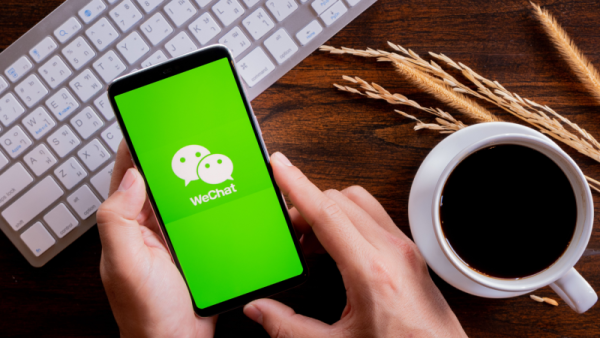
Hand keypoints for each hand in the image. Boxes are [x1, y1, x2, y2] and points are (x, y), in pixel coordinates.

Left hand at [96, 141, 216, 337]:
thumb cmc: (146, 312)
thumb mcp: (125, 265)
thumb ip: (119, 220)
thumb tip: (133, 175)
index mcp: (128, 223)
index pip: (128, 173)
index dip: (137, 145)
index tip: (153, 120)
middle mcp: (150, 225)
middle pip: (162, 178)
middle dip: (176, 155)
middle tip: (194, 132)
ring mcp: (175, 234)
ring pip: (187, 194)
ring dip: (200, 176)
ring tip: (215, 155)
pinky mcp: (198, 244)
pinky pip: (207, 214)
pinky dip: (218, 200)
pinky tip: (230, 191)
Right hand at [243, 152, 466, 337]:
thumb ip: (290, 328)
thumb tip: (259, 310)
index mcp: (371, 271)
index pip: (326, 213)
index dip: (297, 185)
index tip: (279, 165)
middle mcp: (392, 250)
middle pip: (340, 201)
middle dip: (307, 205)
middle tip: (287, 231)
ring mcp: (405, 248)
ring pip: (360, 202)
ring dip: (331, 210)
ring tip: (310, 239)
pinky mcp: (411, 252)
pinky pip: (375, 217)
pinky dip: (350, 219)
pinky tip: (337, 247)